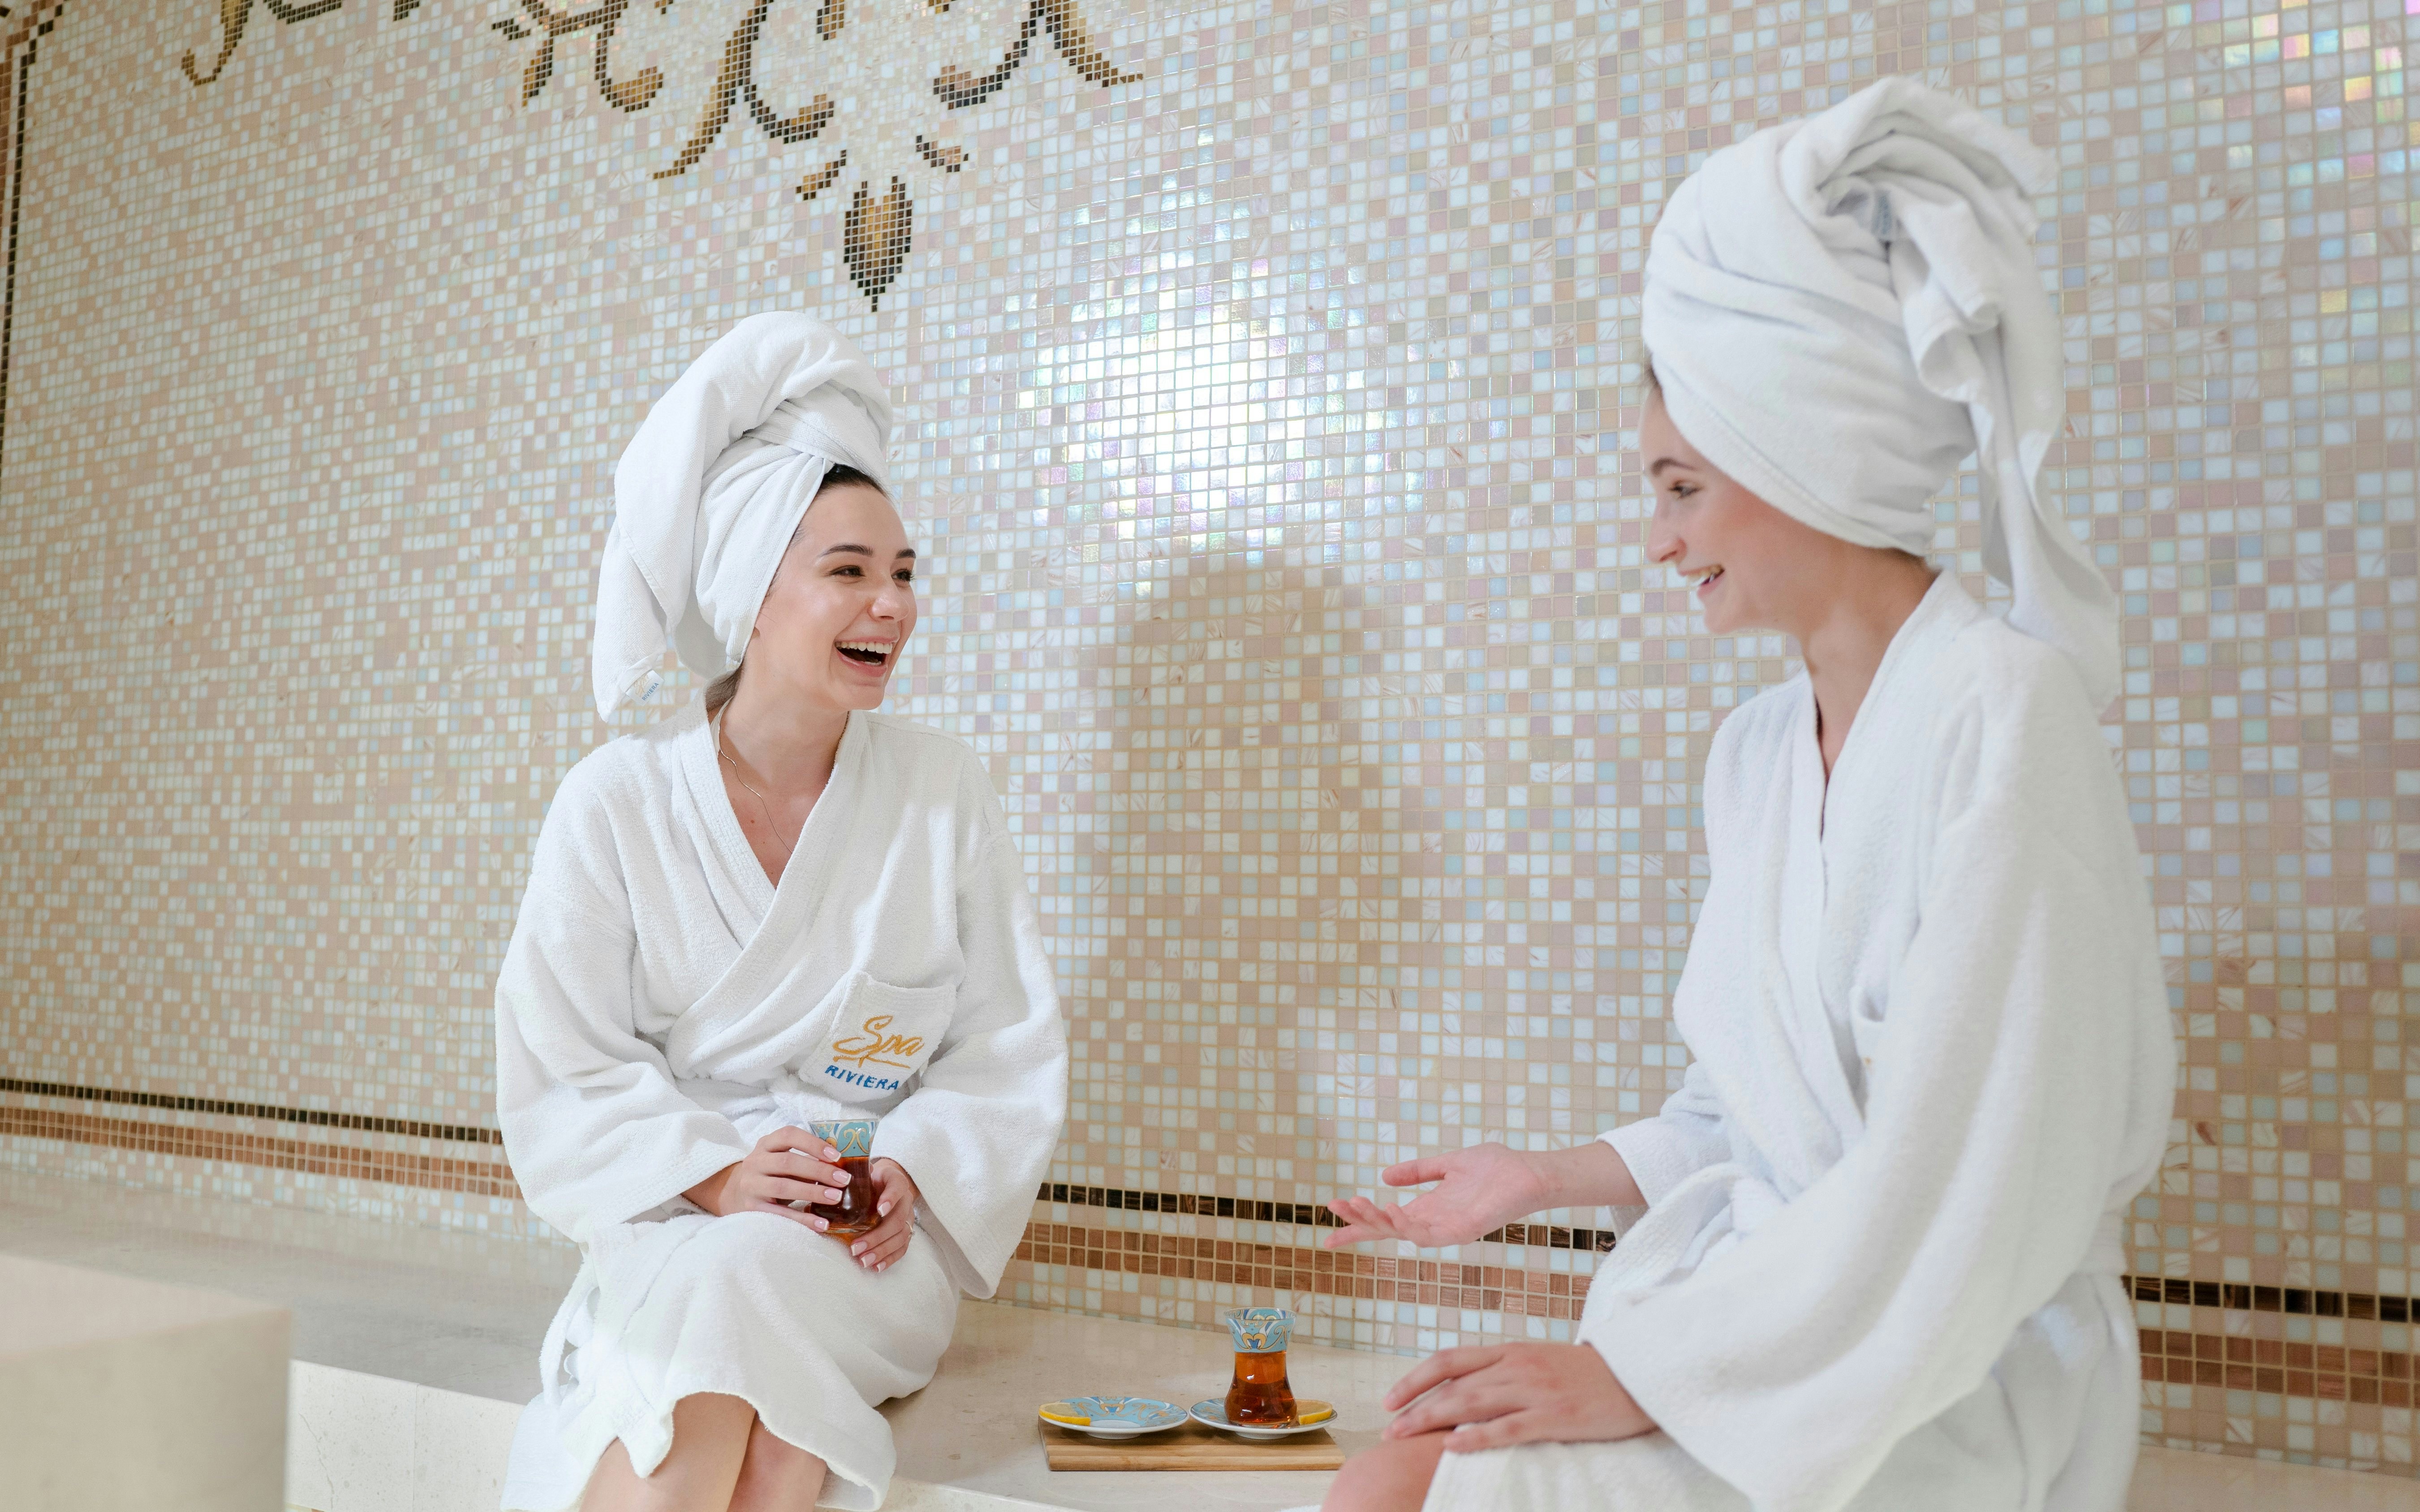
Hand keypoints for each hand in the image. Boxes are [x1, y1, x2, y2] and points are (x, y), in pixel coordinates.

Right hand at [683, 1126, 849, 1229]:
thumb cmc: (768, 1174)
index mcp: (766, 1144)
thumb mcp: (779, 1158)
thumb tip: (840, 1164)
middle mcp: (755, 1162)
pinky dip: (802, 1219)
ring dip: (813, 1192)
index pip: (788, 1135)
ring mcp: (751, 1185)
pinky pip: (779, 1214)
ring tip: (836, 1197)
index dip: (813, 1144)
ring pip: (783, 1186)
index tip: (836, 1156)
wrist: (731, 1193)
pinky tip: (821, 1224)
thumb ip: (803, 1157)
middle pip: (787, 1162)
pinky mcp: (752, 1209)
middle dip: (819, 1171)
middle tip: (843, 1180)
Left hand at [847, 1158, 919, 1271]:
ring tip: (863, 1260)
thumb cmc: (872, 1177)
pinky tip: (876, 1267)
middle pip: (897, 1220)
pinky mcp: (907, 1232)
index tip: (879, 1209)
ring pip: (900, 1237)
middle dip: (877, 1236)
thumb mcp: (866, 1170)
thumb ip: (854, 1173)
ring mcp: (908, 1218)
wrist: (888, 1182)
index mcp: (896, 1181)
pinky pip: (902, 1248)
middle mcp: (906, 1201)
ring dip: (881, 1251)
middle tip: (856, 1247)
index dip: (890, 1199)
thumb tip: (832, 1174)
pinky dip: (890, 1259)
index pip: (897, 1188)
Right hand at [1322, 1143, 1549, 1249]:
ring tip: (1356, 1202)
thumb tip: (1384, 1175)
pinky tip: (1392, 1209)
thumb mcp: (1448, 1164)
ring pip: (1402, 1232)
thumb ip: (1419, 1171)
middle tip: (1334, 1206)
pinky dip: (1407, 1224)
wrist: (1529, 1173)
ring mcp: (1446, 1229)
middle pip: (1386, 1228)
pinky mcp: (1462, 1231)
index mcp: (1428, 1208)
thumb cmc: (1496, 1168)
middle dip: (1358, 1222)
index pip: (1385, 1221)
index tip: (1327, 1234)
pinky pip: (1428, 1234)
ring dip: (1377, 1220)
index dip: (1357, 1226)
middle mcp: (1433, 1222)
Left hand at [1382, 1342, 1653, 1452]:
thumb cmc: (1588, 1375)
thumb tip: (1468, 1391)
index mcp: (1511, 1352)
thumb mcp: (1541, 1364)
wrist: (1639, 1375)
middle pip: (1453, 1384)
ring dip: (1432, 1420)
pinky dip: (1477, 1436)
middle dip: (1414, 1406)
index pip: (1450, 1360)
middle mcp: (1517, 1366)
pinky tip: (1453, 1446)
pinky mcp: (1556, 1417)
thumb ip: (1506, 1373)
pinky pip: (1508, 1427)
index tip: (1390, 1399)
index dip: (1415, 1378)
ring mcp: (1535, 1390)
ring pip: (1472, 1403)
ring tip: (1404, 1436)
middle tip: (1387, 1427)